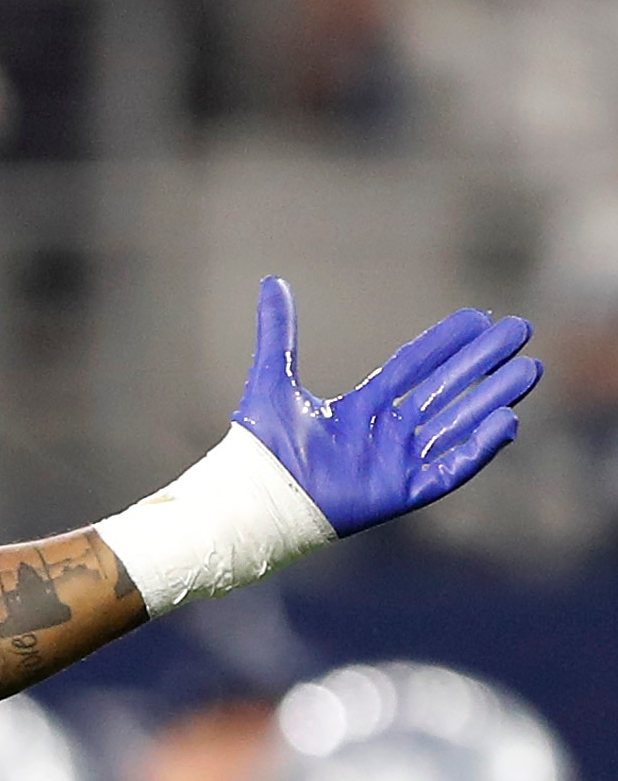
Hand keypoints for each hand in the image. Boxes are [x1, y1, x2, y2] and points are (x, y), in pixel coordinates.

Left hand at [235, 276, 537, 535]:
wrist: (252, 499)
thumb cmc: (259, 447)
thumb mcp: (272, 380)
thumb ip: (277, 333)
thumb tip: (272, 282)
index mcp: (360, 409)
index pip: (413, 368)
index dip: (445, 343)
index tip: (478, 316)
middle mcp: (385, 433)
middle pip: (446, 390)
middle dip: (484, 362)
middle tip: (519, 330)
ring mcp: (395, 463)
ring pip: (458, 423)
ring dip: (494, 397)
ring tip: (530, 369)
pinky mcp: (400, 493)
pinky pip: (450, 469)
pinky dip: (478, 448)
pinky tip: (507, 420)